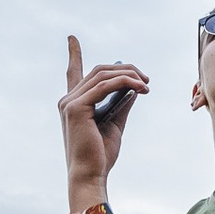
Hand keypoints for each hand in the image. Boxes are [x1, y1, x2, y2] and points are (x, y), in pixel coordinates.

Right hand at [59, 35, 148, 196]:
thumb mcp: (115, 124)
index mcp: (74, 103)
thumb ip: (121, 103)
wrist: (91, 175)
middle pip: (99, 71)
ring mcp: (69, 102)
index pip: (72, 72)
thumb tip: (134, 86)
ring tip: (146, 84)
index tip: (71, 38)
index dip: (73, 54)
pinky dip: (125, 83)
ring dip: (129, 76)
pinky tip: (140, 88)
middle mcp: (67, 100)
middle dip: (126, 70)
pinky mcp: (76, 107)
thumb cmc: (101, 155)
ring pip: (104, 75)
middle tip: (146, 79)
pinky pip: (105, 86)